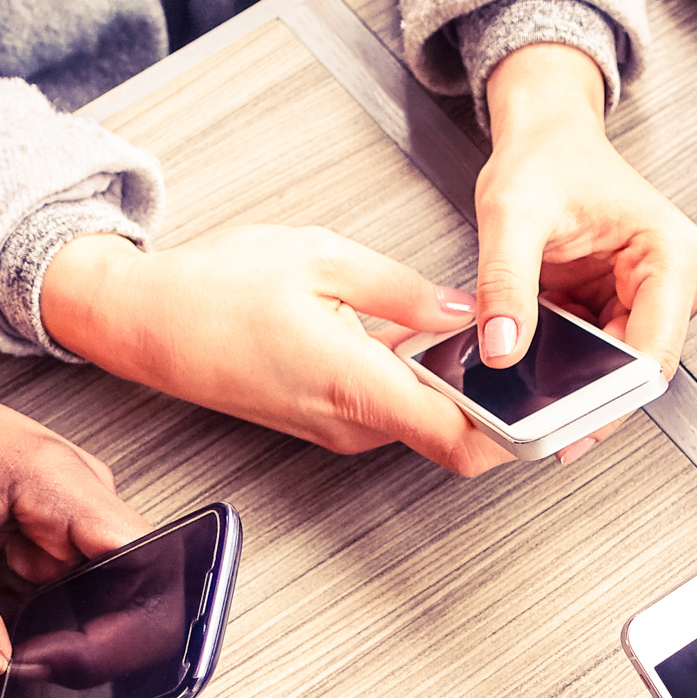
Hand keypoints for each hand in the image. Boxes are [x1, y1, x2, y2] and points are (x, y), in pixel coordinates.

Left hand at [0, 365, 146, 677]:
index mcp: (56, 479)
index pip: (136, 561)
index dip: (115, 626)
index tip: (56, 662)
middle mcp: (80, 494)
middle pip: (118, 591)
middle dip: (64, 646)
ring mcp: (71, 512)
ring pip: (84, 600)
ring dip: (33, 635)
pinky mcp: (54, 527)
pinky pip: (57, 589)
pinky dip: (16, 614)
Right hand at [39, 228, 515, 477]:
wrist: (143, 323)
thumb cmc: (213, 289)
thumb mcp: (321, 257)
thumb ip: (406, 290)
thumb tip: (465, 308)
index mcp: (355, 384)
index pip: (460, 440)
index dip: (515, 434)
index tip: (553, 406)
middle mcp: (349, 424)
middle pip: (451, 435)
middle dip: (494, 401)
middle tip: (526, 351)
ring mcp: (337, 430)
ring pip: (422, 423)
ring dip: (453, 389)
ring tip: (472, 334)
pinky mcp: (326, 422)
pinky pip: (391, 412)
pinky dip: (418, 385)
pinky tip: (421, 341)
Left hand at [475, 43, 696, 384]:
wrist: (546, 136)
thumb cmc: (545, 157)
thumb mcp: (511, 213)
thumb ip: (504, 282)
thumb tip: (501, 347)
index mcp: (673, 252)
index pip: (652, 355)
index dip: (609, 399)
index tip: (565, 425)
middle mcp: (680, 279)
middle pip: (638, 372)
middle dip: (586, 396)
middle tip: (531, 417)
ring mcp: (658, 298)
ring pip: (619, 372)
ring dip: (574, 382)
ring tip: (527, 375)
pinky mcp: (631, 309)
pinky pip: (601, 358)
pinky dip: (566, 366)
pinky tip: (536, 357)